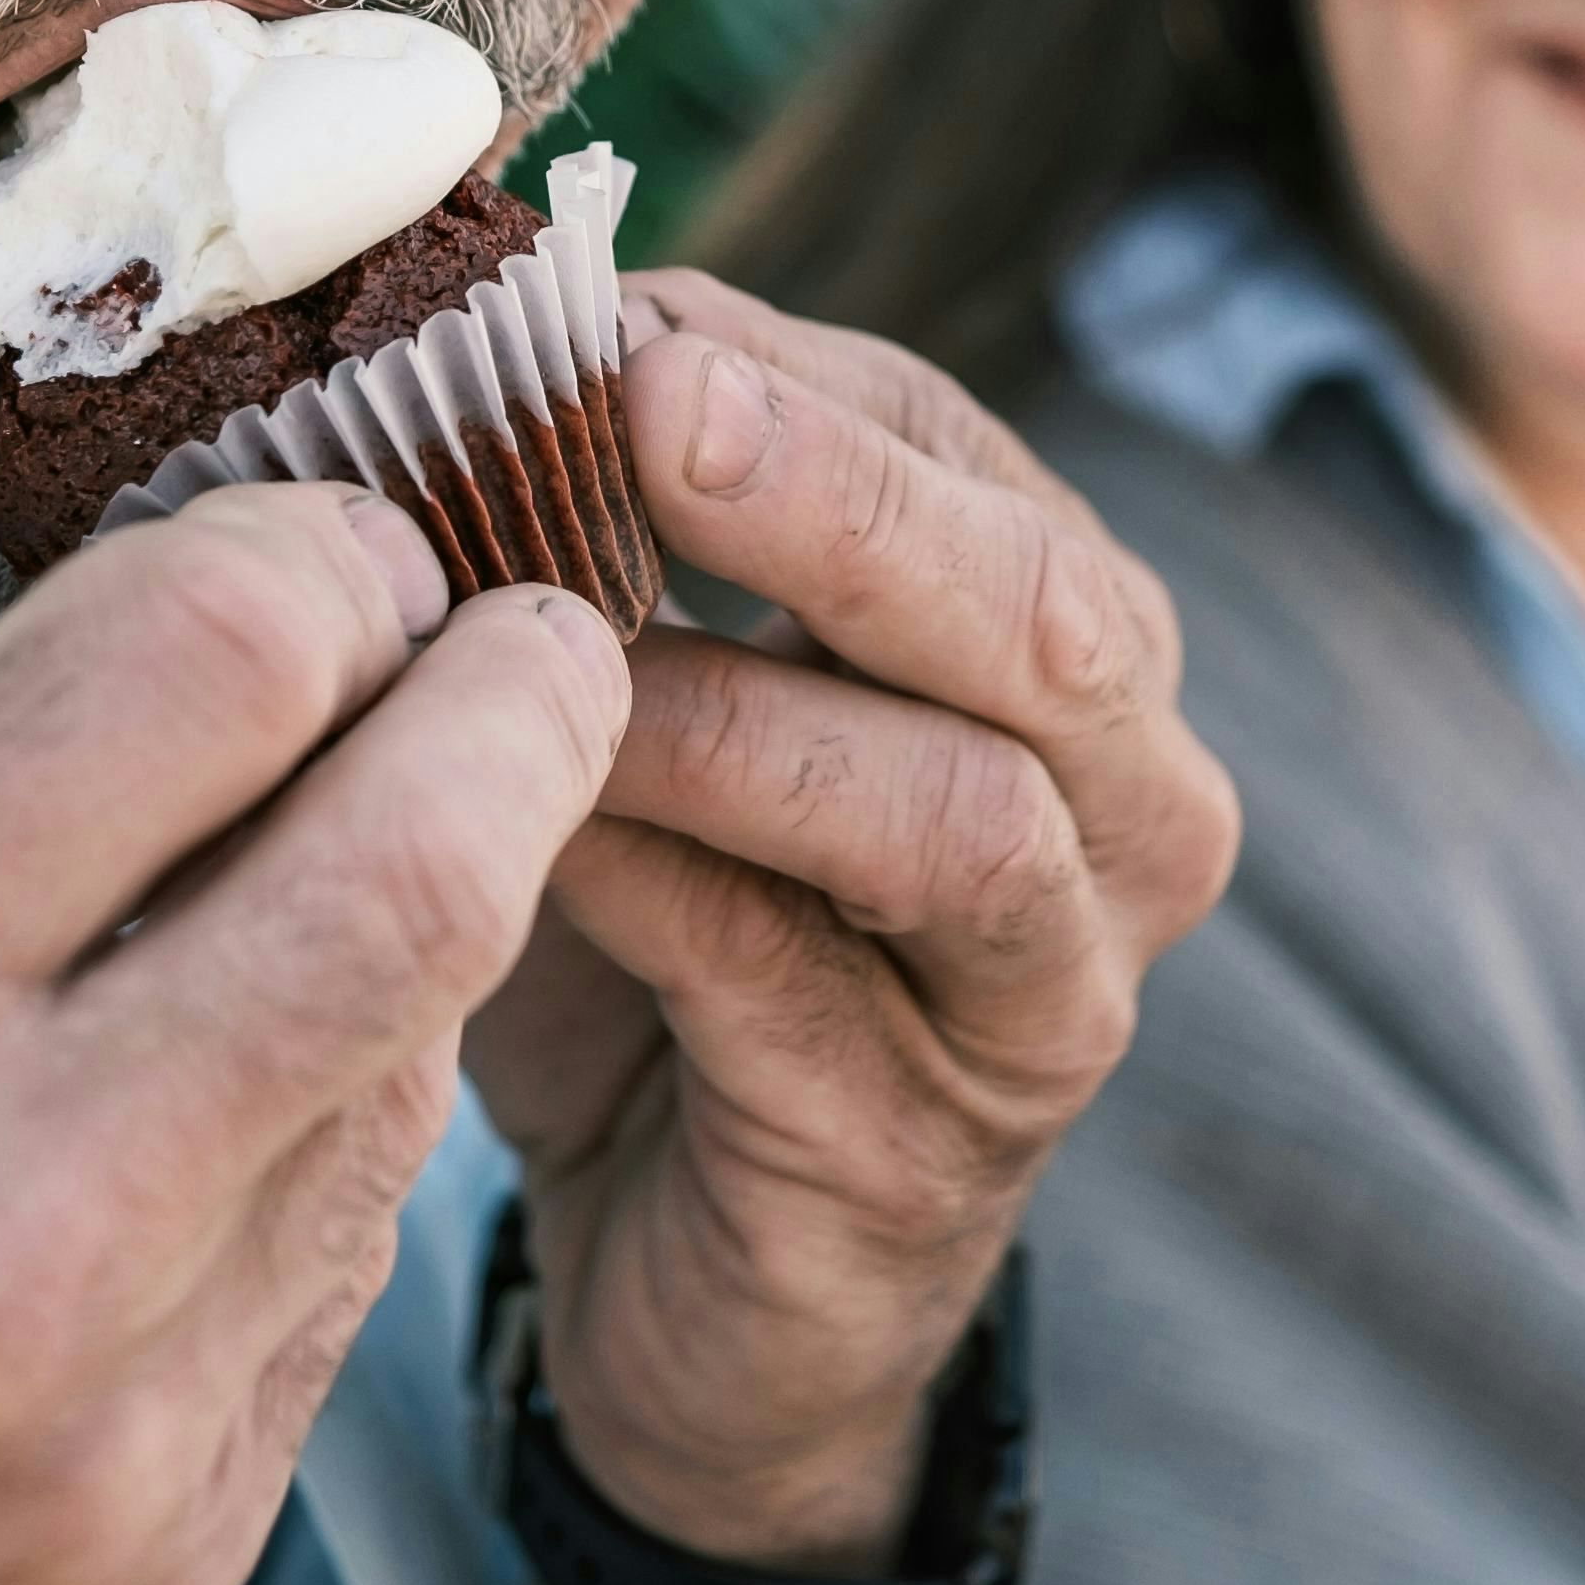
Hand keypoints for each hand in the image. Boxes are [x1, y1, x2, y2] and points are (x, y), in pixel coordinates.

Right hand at [0, 482, 632, 1584]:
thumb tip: (186, 674)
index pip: (213, 659)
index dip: (315, 560)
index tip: (337, 547)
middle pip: (421, 858)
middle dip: (515, 707)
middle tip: (525, 648)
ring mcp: (105, 1443)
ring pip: (396, 1080)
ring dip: (412, 947)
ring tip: (364, 871)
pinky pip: (324, 1295)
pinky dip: (311, 1169)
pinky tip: (228, 1139)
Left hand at [460, 278, 1239, 1564]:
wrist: (686, 1282)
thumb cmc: (661, 942)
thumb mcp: (646, 704)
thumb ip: (614, 534)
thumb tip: (462, 311)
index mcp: (1064, 647)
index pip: (961, 446)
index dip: (783, 364)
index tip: (587, 303)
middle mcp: (1122, 810)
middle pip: (1048, 615)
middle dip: (842, 497)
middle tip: (649, 403)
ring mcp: (1050, 998)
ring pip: (967, 816)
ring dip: (738, 711)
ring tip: (545, 650)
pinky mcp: (927, 1156)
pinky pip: (802, 992)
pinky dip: (656, 885)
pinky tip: (519, 825)